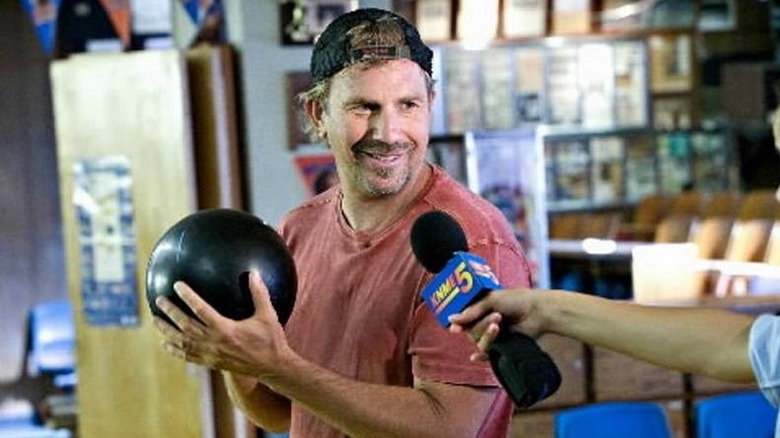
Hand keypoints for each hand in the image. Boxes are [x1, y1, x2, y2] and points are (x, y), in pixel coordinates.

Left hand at [152, 271, 291, 377]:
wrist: (271, 367)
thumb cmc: (271, 340)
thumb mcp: (268, 315)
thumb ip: (259, 294)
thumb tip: (253, 273)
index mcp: (226, 329)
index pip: (201, 310)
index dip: (187, 296)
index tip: (177, 285)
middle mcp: (214, 342)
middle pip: (185, 326)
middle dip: (170, 312)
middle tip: (160, 300)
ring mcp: (211, 354)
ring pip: (182, 343)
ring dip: (167, 331)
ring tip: (156, 320)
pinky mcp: (211, 363)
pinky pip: (188, 357)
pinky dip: (175, 350)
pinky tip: (166, 343)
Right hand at [447, 289, 545, 360]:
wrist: (539, 312)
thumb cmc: (517, 300)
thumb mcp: (491, 300)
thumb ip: (471, 311)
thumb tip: (451, 320)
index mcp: (480, 306)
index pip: (463, 317)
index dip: (459, 323)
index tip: (455, 329)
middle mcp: (484, 320)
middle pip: (471, 331)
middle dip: (480, 325)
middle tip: (496, 317)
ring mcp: (494, 333)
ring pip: (479, 341)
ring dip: (487, 335)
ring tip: (499, 325)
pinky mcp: (502, 344)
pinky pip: (487, 353)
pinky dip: (481, 356)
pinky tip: (475, 358)